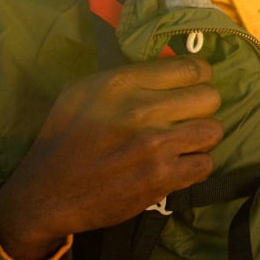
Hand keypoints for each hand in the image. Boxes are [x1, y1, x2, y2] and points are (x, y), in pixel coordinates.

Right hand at [0, 56, 222, 259]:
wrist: (46, 195)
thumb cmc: (63, 140)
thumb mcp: (82, 92)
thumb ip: (126, 77)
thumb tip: (167, 65)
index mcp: (121, 83)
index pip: (191, 67)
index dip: (199, 78)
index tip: (193, 88)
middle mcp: (141, 109)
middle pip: (210, 97)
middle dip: (201, 108)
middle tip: (186, 119)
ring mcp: (154, 145)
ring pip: (213, 131)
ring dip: (201, 139)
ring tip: (183, 144)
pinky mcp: (161, 178)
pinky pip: (206, 165)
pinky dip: (195, 167)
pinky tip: (177, 167)